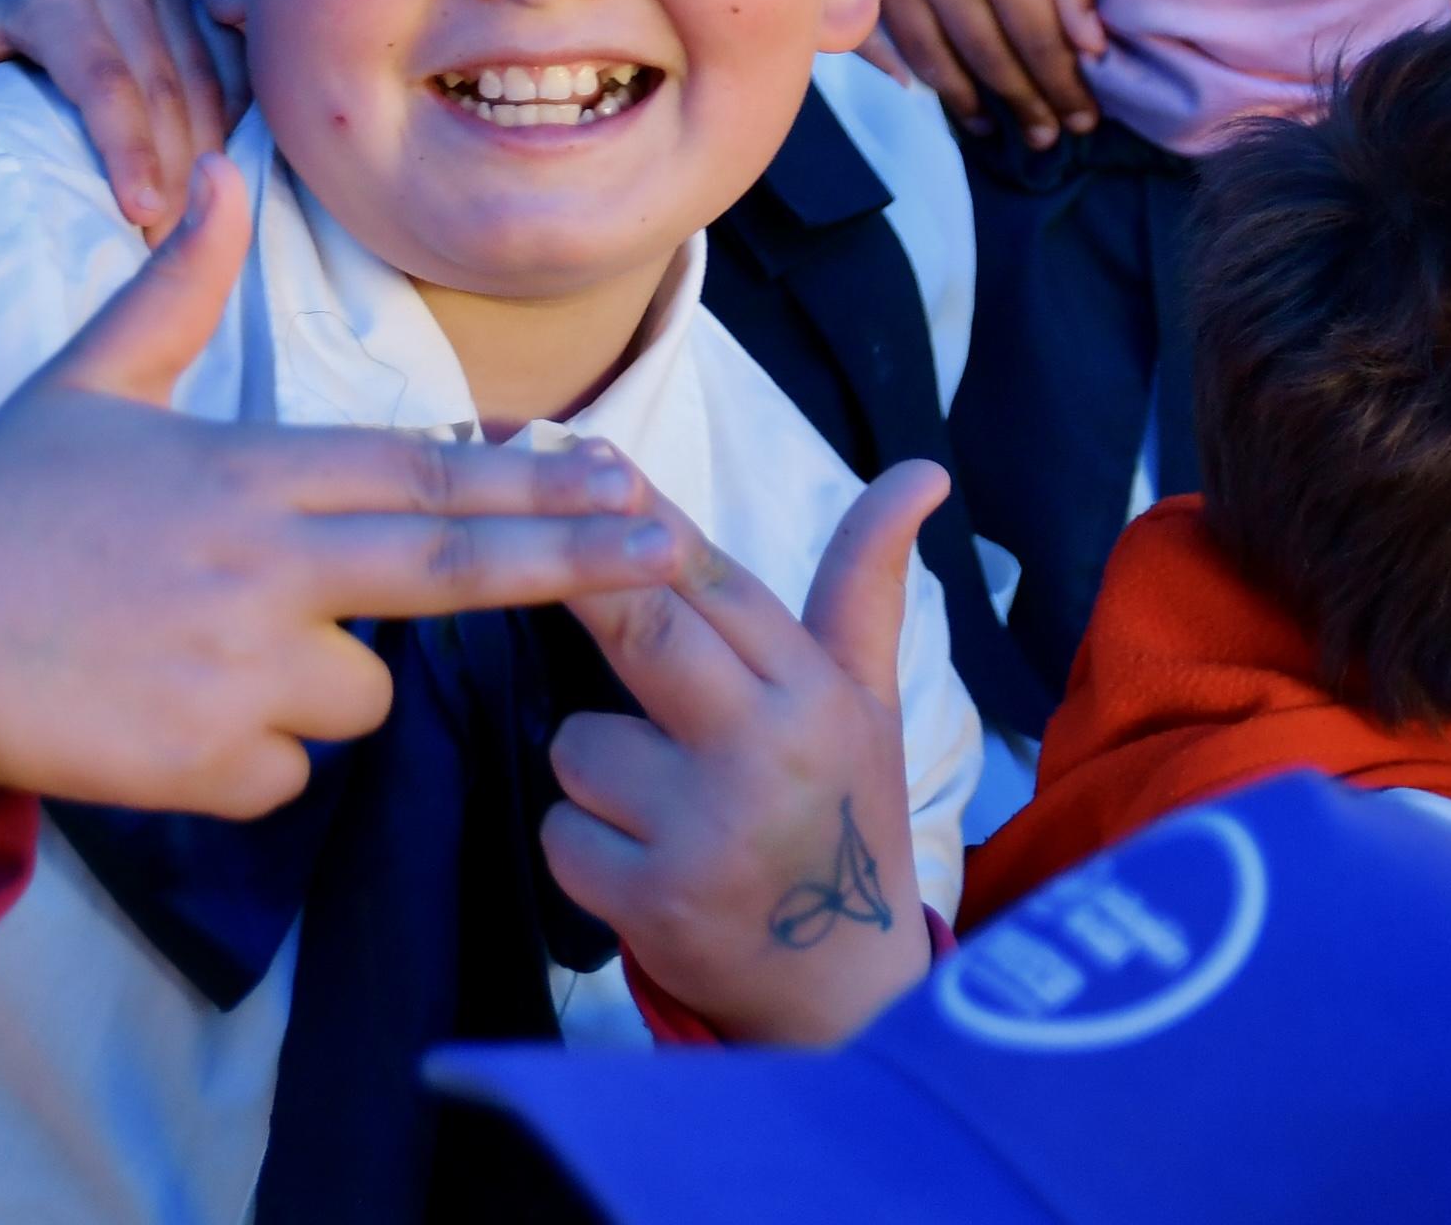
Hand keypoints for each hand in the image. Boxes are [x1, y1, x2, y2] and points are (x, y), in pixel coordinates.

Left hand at [0, 0, 242, 233]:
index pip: (104, 82)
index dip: (126, 150)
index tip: (138, 215)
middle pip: (166, 92)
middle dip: (175, 174)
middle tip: (165, 248)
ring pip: (207, 84)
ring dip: (207, 158)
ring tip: (191, 230)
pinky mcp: (192, 3)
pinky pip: (231, 68)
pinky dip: (230, 124)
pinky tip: (220, 181)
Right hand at [0, 161, 680, 816]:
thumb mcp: (86, 380)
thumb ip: (173, 288)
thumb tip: (223, 178)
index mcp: (249, 468)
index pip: (425, 471)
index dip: (532, 479)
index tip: (619, 476)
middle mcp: (268, 564)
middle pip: (453, 566)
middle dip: (572, 557)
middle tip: (668, 552)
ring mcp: (244, 668)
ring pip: (360, 695)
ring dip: (316, 682)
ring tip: (195, 650)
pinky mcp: (210, 763)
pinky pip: (283, 773)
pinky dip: (243, 757)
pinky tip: (161, 716)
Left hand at [544, 462, 944, 1047]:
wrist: (849, 996)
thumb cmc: (843, 816)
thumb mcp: (869, 701)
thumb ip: (866, 584)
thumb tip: (922, 472)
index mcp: (816, 694)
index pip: (714, 583)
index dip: (645, 518)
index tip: (584, 455)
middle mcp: (766, 753)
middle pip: (642, 633)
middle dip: (581, 585)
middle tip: (527, 545)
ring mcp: (708, 831)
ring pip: (577, 744)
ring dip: (593, 767)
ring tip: (660, 804)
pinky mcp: (656, 903)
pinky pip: (563, 831)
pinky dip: (583, 845)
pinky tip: (641, 866)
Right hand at [872, 0, 1101, 146]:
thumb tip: (1090, 45)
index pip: (1042, 45)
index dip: (1065, 88)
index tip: (1085, 116)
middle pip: (990, 61)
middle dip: (1025, 106)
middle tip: (1047, 139)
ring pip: (934, 57)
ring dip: (970, 98)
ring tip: (996, 126)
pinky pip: (884, 28)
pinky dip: (907, 66)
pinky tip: (927, 89)